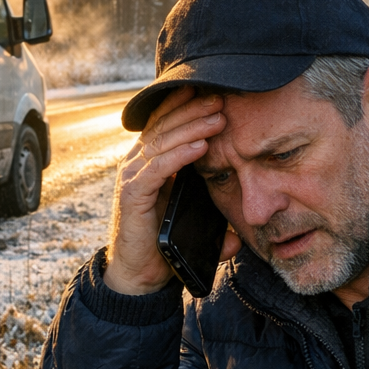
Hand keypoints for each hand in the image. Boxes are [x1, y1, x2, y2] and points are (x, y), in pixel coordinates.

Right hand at [105, 87, 239, 294]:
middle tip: (221, 97)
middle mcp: (136, 163)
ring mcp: (131, 176)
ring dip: (192, 127)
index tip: (214, 92)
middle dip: (193, 109)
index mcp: (148, 161)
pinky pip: (158, 167)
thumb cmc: (162, 244)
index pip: (165, 123)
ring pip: (162, 141)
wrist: (139, 276)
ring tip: (218, 117)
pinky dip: (180, 154)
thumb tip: (237, 236)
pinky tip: (201, 146)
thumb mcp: (192, 221)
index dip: (186, 105)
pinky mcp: (132, 194)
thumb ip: (213, 220)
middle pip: (164, 125)